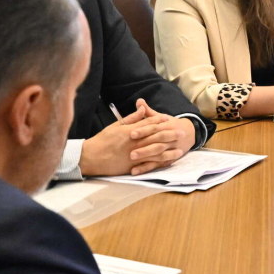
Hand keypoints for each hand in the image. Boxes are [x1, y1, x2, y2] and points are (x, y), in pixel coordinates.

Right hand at [79, 99, 195, 176]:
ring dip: (169, 150)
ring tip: (180, 148)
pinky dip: (160, 162)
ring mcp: (134, 154)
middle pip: (156, 136)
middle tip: (182, 132)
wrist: (91, 157)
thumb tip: (142, 108)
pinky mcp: (133, 165)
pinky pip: (150, 163)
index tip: (169, 119)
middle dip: (170, 134)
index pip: (148, 123)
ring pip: (156, 151)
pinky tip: (169, 161)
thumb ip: (131, 118)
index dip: (160, 121)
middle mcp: (134, 141)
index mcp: (130, 130)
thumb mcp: (116, 125)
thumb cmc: (102, 140)